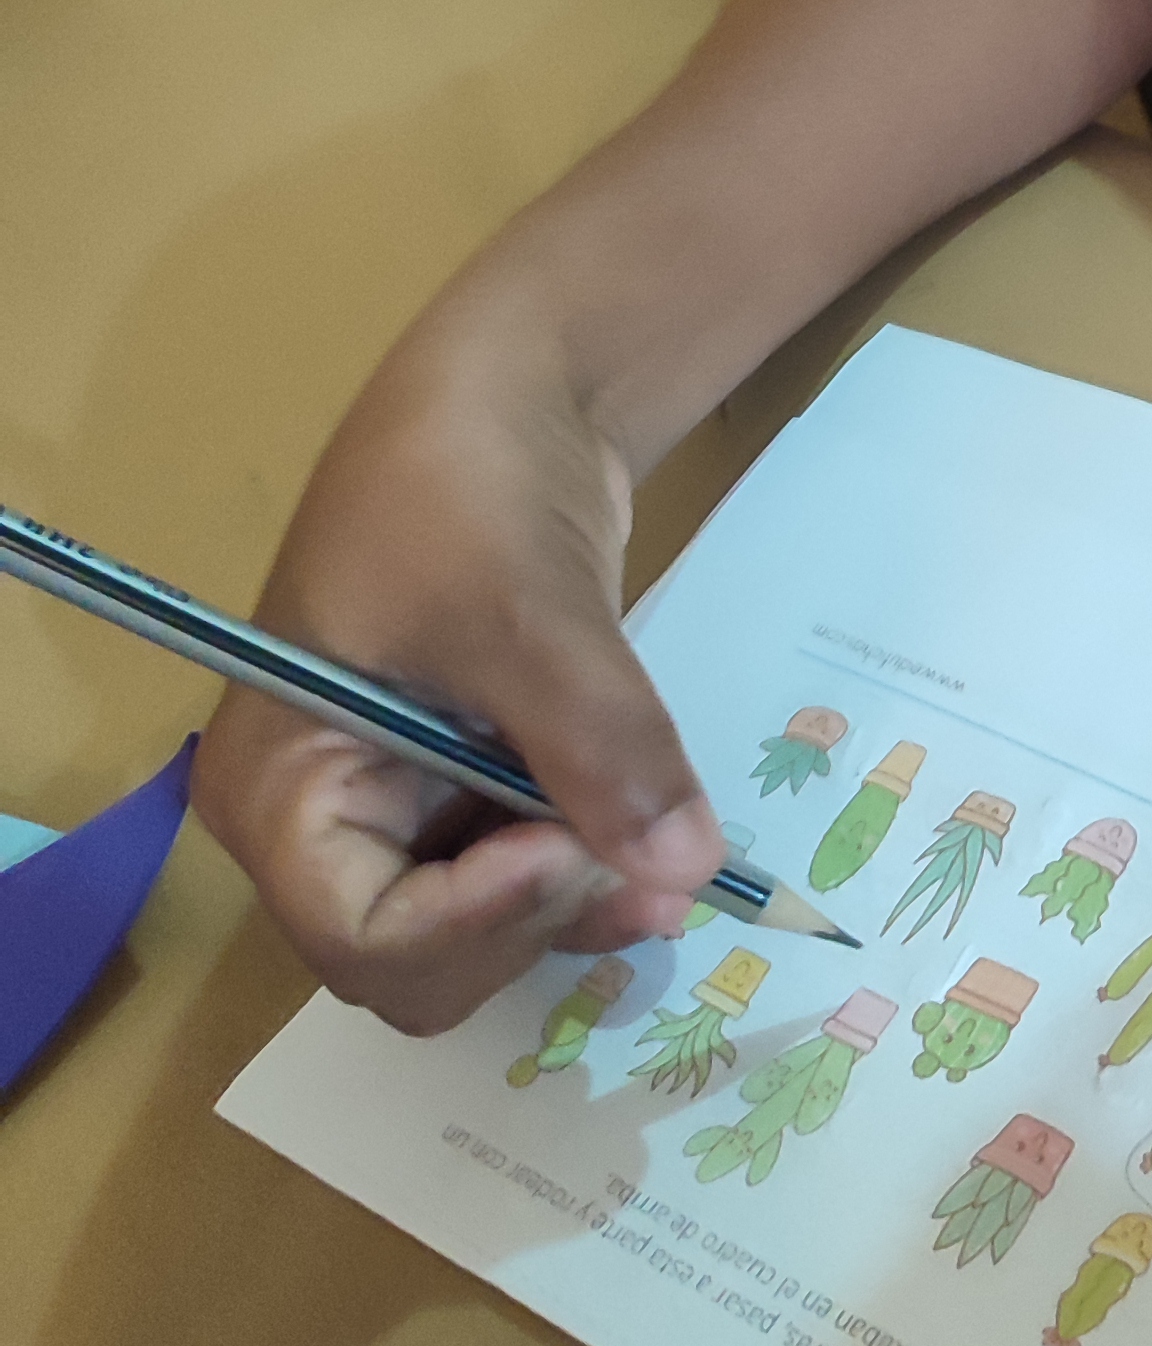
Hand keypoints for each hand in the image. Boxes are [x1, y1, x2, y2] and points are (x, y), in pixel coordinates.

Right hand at [193, 341, 721, 1033]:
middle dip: (532, 927)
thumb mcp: (527, 608)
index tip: (571, 847)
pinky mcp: (471, 786)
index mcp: (276, 788)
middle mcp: (322, 822)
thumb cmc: (464, 480)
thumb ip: (599, 744)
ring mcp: (398, 808)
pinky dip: (593, 869)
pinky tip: (662, 833)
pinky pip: (526, 876)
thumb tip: (682, 868)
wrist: (516, 388)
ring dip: (578, 908)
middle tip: (652, 869)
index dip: (472, 921)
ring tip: (679, 861)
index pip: (357, 932)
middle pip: (417, 957)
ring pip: (485, 932)